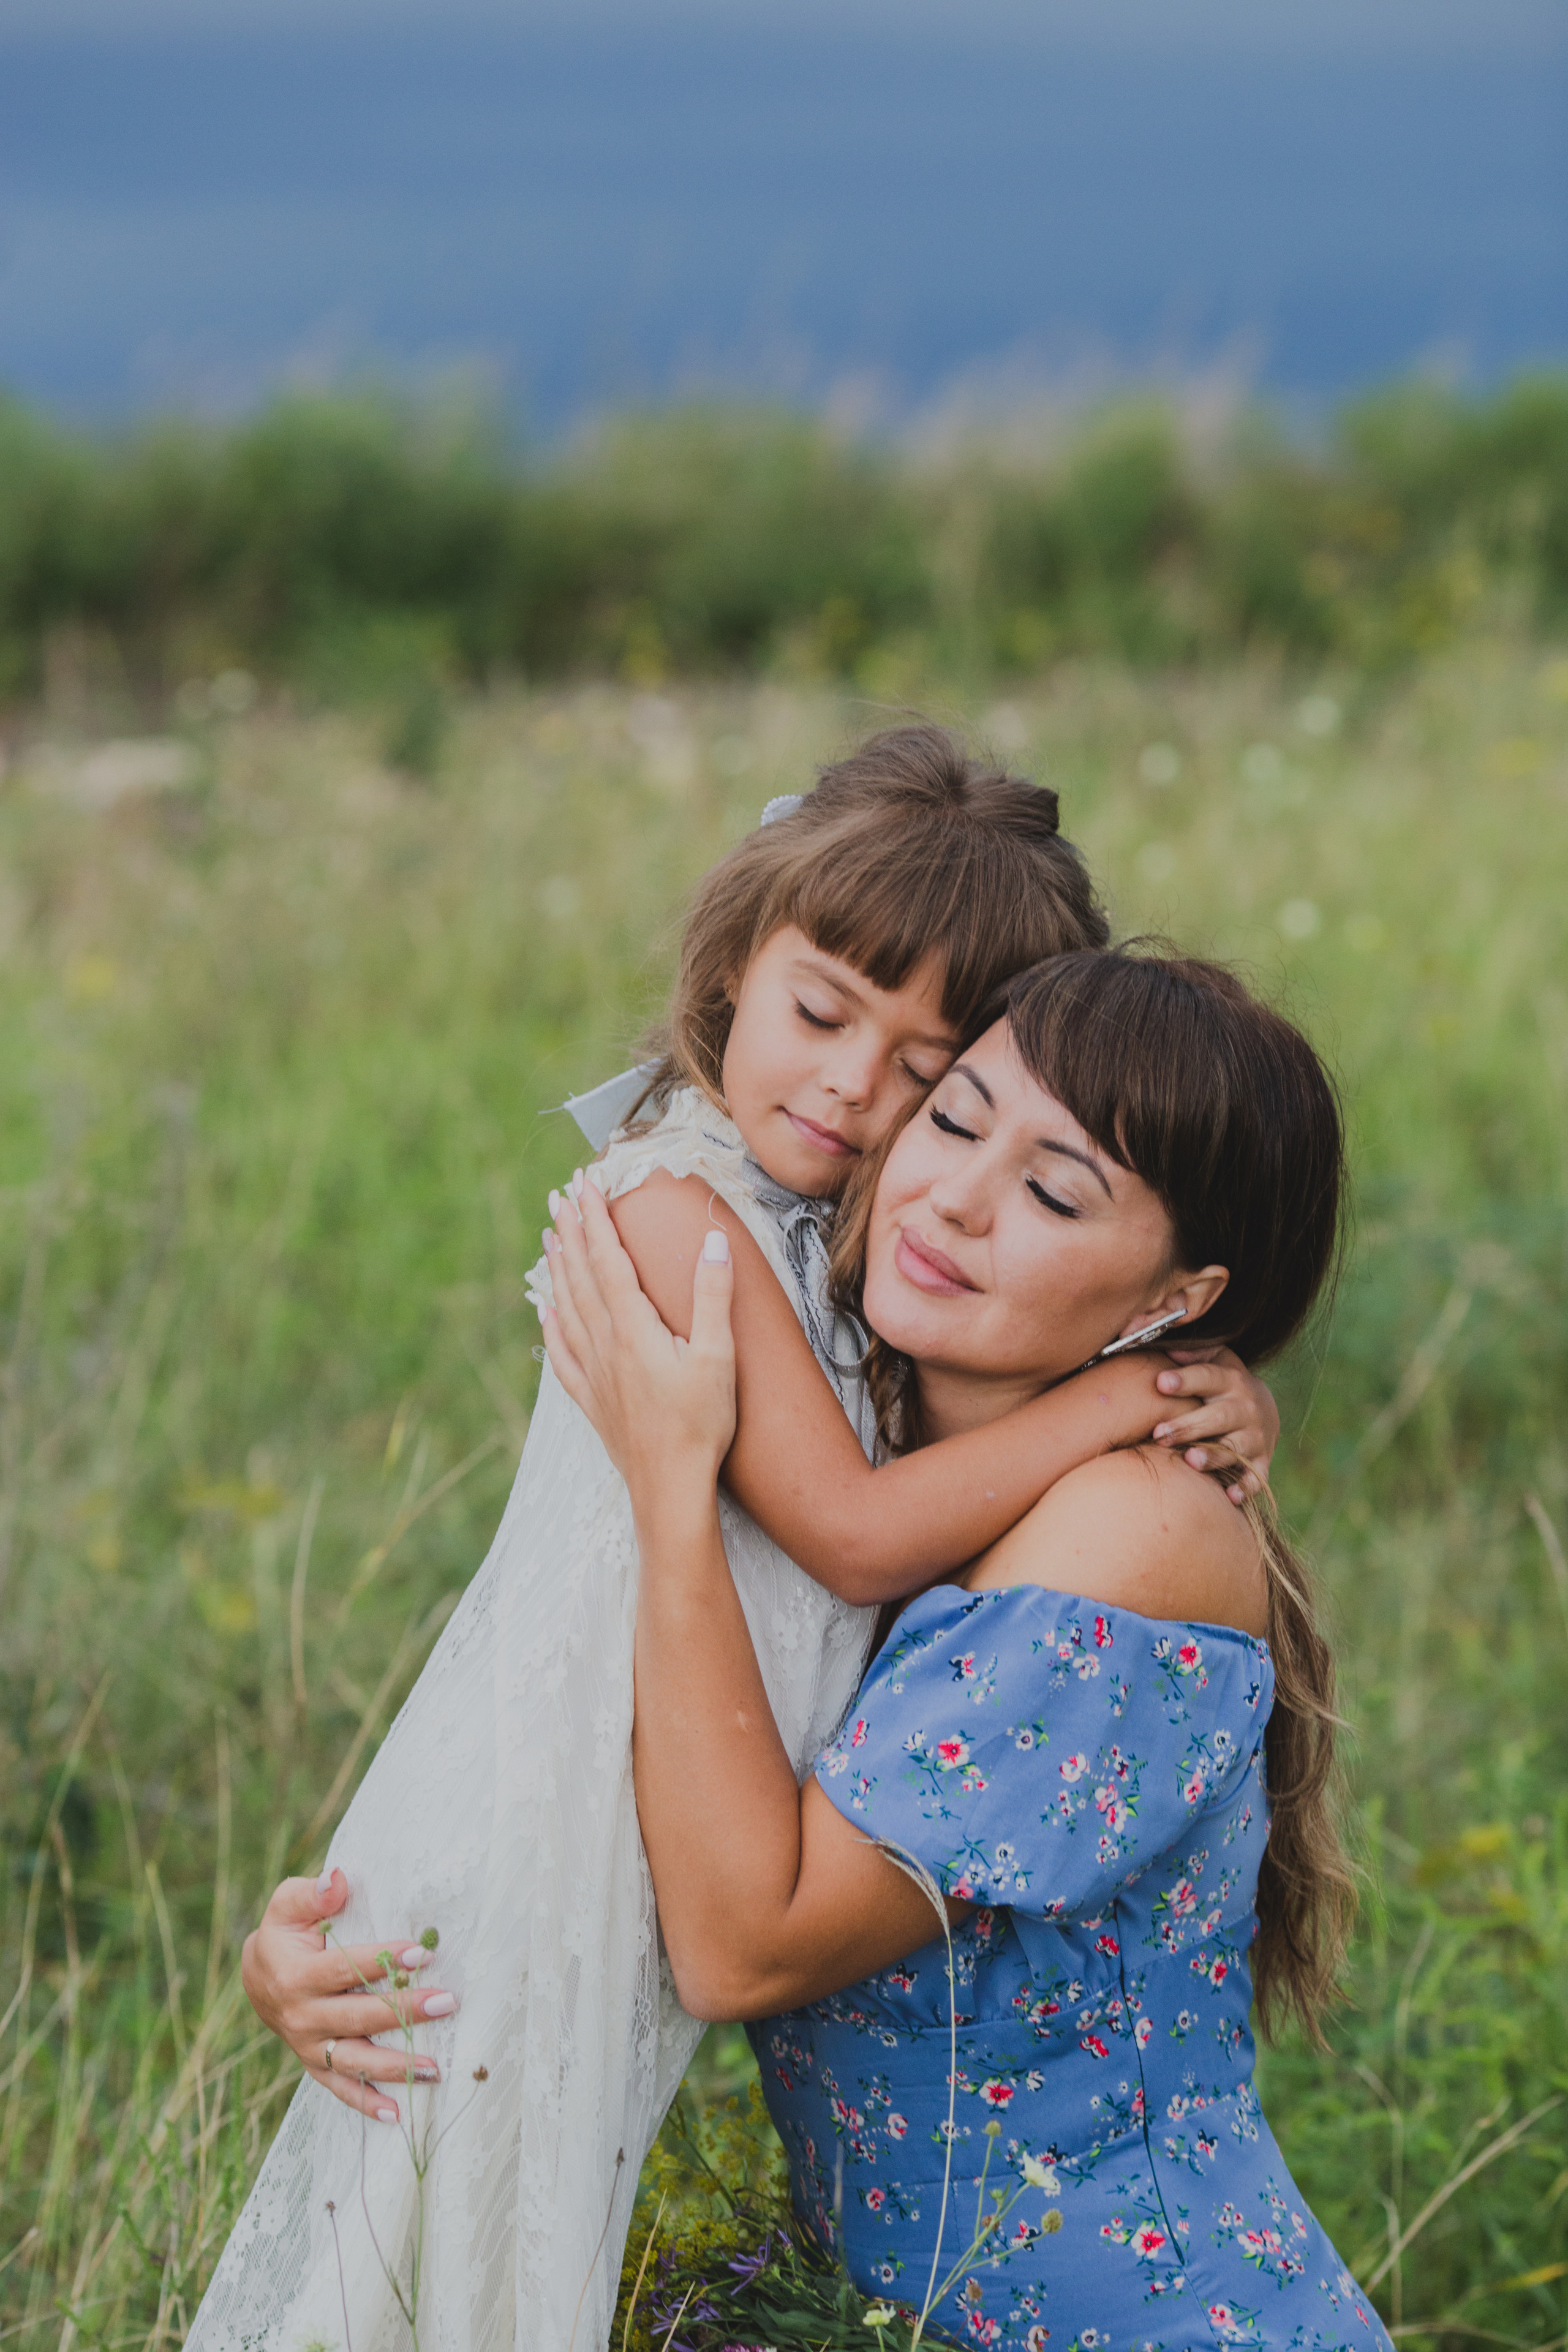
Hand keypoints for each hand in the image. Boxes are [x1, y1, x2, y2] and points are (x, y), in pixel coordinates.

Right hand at [240, 1868, 457, 2123]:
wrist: (257, 1976)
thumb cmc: (284, 1932)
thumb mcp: (289, 1904)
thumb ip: (312, 1892)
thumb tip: (338, 1878)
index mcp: (295, 1976)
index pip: (344, 1969)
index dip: (384, 1962)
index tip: (423, 1954)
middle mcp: (301, 2017)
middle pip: (358, 2017)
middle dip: (404, 2012)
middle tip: (446, 2003)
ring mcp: (308, 2047)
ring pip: (354, 2061)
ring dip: (395, 2067)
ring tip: (435, 2068)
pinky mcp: (315, 2065)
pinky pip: (341, 2089)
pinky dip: (367, 2103)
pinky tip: (398, 2114)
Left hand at [540, 1168, 736, 1497]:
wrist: (669, 1488)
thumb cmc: (700, 1425)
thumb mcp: (718, 1356)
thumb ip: (713, 1296)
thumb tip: (712, 1242)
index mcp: (633, 1328)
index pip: (608, 1259)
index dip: (596, 1218)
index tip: (586, 1184)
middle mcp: (604, 1344)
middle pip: (581, 1276)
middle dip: (571, 1231)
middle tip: (560, 1196)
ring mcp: (593, 1372)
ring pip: (566, 1308)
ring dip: (558, 1268)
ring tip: (549, 1237)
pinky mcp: (592, 1398)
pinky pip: (561, 1352)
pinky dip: (550, 1324)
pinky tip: (545, 1311)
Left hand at [1148, 1345, 1278, 1503]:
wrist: (1263, 1411)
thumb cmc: (1223, 1384)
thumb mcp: (1216, 1361)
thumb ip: (1194, 1354)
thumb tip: (1168, 1345)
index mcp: (1231, 1381)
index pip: (1208, 1378)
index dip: (1185, 1380)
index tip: (1161, 1382)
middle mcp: (1246, 1409)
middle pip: (1218, 1417)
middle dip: (1189, 1426)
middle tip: (1160, 1434)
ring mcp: (1255, 1438)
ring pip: (1234, 1448)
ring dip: (1214, 1455)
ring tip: (1191, 1461)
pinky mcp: (1261, 1463)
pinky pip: (1255, 1477)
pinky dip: (1244, 1487)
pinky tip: (1230, 1495)